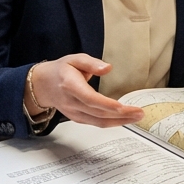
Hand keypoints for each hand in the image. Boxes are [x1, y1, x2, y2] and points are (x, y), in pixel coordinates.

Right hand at [25, 54, 145, 127]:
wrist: (43, 85)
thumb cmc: (61, 70)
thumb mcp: (75, 59)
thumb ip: (91, 63)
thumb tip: (107, 68)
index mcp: (70, 86)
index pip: (89, 98)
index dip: (106, 105)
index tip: (122, 106)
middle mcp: (72, 102)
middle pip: (98, 113)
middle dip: (121, 114)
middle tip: (139, 112)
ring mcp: (74, 113)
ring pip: (98, 122)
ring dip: (119, 122)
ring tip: (137, 117)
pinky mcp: (77, 118)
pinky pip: (96, 124)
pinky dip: (111, 123)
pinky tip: (124, 120)